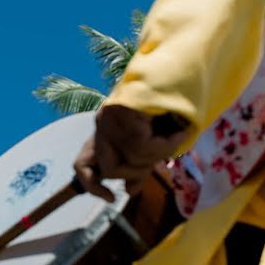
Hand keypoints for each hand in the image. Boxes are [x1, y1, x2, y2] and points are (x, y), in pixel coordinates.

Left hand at [73, 104, 187, 201]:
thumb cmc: (172, 105)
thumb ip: (138, 164)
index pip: (81, 166)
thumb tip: (127, 192)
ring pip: (132, 158)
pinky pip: (144, 145)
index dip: (92, 186)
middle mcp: (102, 122)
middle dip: (138, 173)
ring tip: (178, 138)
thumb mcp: (154, 141)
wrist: (182, 65)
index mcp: (105, 131)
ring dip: (160, 155)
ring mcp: (110, 114)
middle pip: (109, 169)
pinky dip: (167, 145)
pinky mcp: (123, 108)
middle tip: (161, 157)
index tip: (111, 198)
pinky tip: (181, 132)